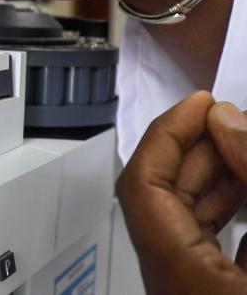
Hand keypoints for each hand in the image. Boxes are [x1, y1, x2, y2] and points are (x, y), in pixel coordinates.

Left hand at [117, 91, 246, 293]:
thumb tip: (228, 122)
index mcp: (180, 277)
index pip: (142, 185)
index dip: (167, 134)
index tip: (199, 103)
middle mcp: (176, 287)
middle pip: (164, 198)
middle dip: (198, 149)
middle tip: (234, 118)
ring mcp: (192, 290)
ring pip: (187, 220)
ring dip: (216, 176)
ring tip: (244, 142)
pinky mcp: (212, 292)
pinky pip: (207, 244)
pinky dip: (225, 207)